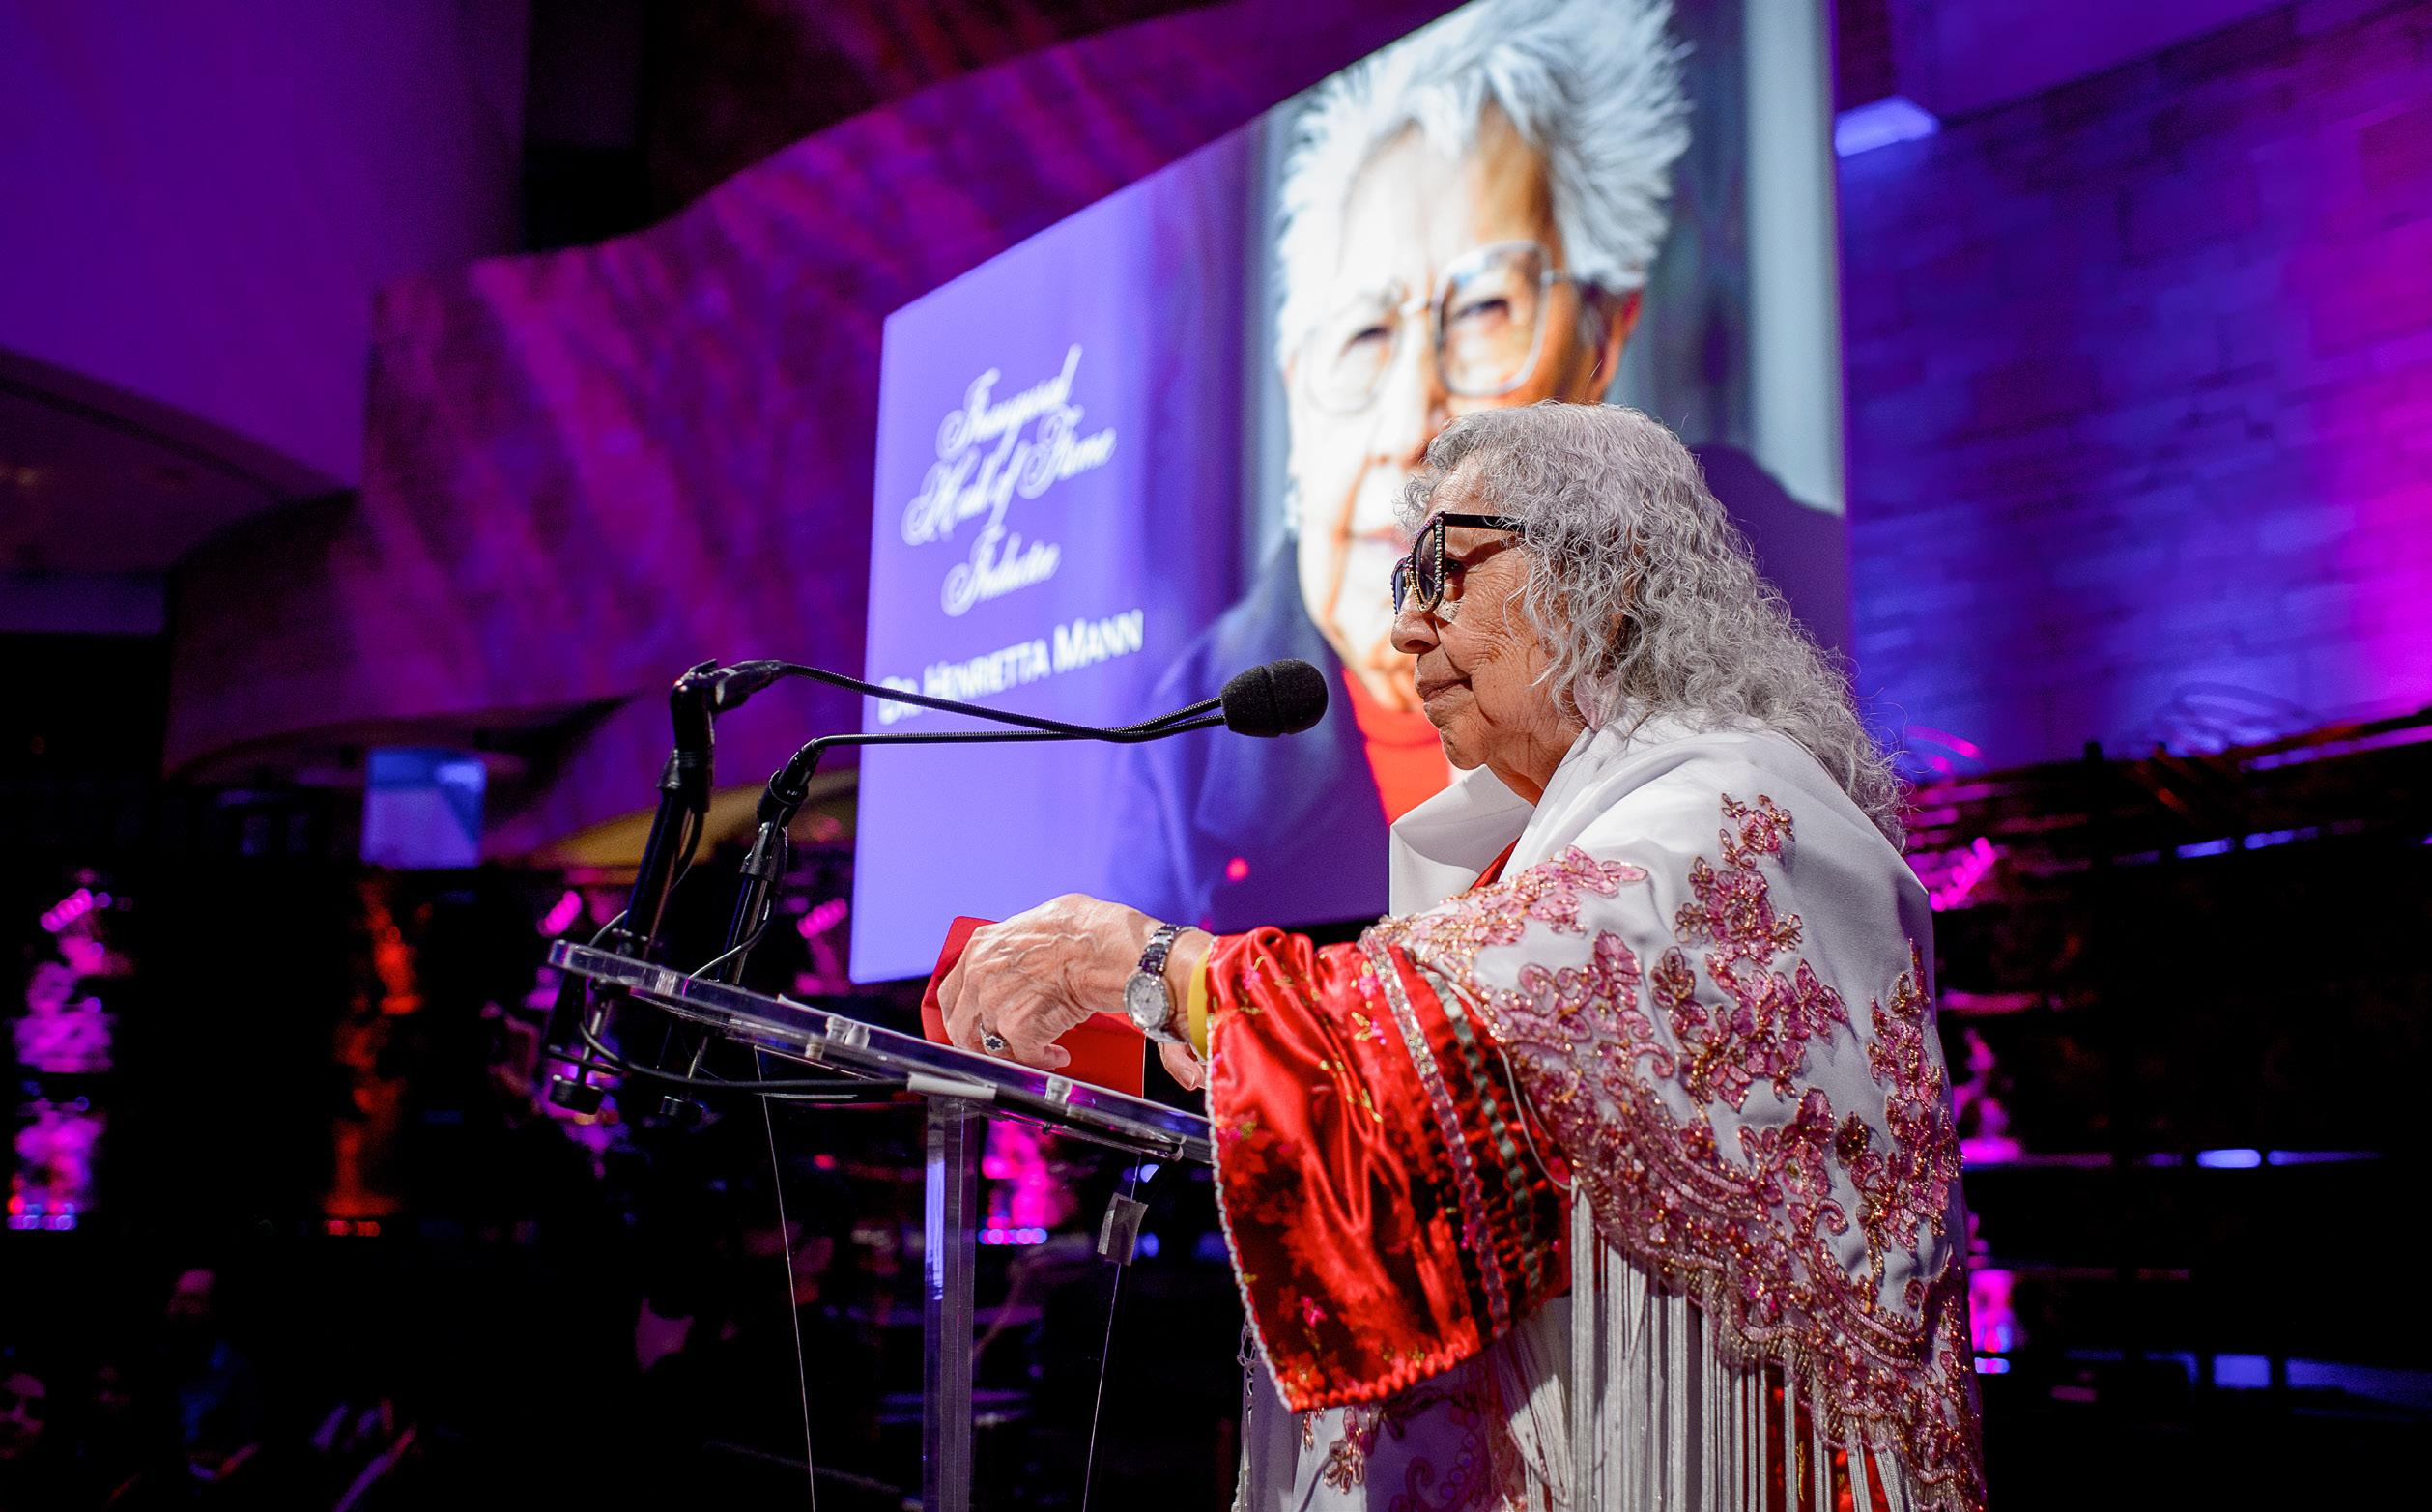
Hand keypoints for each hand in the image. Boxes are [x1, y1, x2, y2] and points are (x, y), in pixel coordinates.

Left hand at [938, 894, 1152, 1069]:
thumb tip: (1023, 953)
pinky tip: (1057, 1054)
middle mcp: (979, 976)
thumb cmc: (1083, 929)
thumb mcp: (1035, 920)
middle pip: (962, 1026)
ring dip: (1016, 1051)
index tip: (973, 1023)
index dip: (962, 1013)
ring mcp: (996, 1004)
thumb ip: (1014, 944)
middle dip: (981, 1041)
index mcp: (980, 948)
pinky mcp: (1019, 1029)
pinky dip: (1043, 1059)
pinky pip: (1025, 1057)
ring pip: (992, 1045)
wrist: (1103, 948)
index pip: (951, 993)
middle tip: (1003, 1046)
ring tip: (1039, 1049)